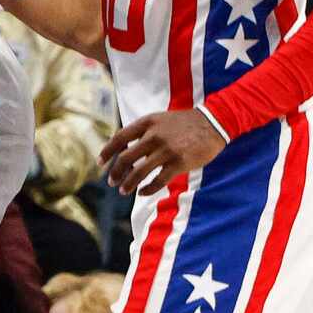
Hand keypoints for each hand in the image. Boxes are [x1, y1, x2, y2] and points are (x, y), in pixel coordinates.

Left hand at [101, 108, 226, 196]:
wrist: (212, 123)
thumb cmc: (183, 123)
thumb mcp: (159, 119)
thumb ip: (143, 131)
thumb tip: (125, 148)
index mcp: (146, 123)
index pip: (119, 138)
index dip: (108, 151)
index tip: (100, 163)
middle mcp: (153, 136)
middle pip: (126, 157)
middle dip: (116, 172)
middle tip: (111, 182)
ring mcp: (166, 150)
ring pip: (140, 171)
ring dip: (128, 183)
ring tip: (123, 191)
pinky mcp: (179, 163)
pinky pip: (159, 180)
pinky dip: (148, 188)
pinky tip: (143, 192)